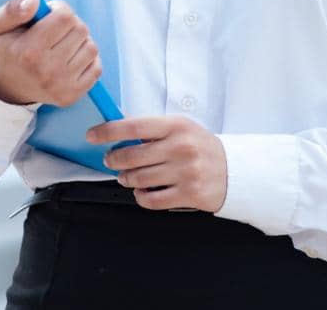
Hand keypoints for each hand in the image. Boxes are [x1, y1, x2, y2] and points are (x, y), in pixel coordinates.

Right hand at [0, 0, 101, 107]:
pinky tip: (71, 58)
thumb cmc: (7, 49)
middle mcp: (47, 71)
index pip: (65, 17)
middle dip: (71, 24)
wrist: (7, 86)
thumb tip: (35, 0)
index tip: (50, 13)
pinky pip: (96, 67)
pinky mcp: (72, 95)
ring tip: (62, 44)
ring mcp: (61, 86)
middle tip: (55, 30)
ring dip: (80, 41)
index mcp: (29, 51)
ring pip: (91, 47)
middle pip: (81, 30)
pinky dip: (87, 59)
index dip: (60, 8)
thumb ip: (12, 9)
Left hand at [86, 116, 227, 212]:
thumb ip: (152, 130)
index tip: (91, 135)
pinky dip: (140, 196)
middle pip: (131, 156)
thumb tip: (116, 131)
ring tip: (126, 176)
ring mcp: (186, 172)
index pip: (133, 126)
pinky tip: (142, 191)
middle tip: (110, 160)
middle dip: (113, 160)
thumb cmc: (200, 146)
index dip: (108, 131)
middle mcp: (181, 147)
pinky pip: (151, 200)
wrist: (234, 170)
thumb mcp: (181, 128)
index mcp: (177, 126)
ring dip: (126, 179)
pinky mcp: (189, 194)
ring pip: (138, 179)